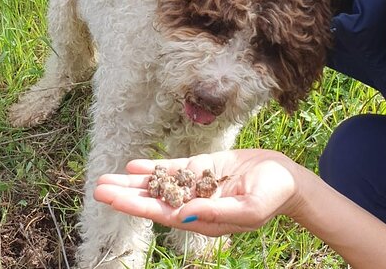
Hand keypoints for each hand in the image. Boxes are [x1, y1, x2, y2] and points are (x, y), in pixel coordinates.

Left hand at [93, 149, 301, 235]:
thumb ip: (216, 213)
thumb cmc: (272, 196)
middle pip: (153, 199)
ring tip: (107, 178)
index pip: (162, 213)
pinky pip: (174, 169)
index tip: (113, 199)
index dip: (135, 205)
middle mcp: (194, 204)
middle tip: (98, 189)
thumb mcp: (248, 209)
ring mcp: (197, 186)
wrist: (287, 177)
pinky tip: (134, 166)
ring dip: (134, 182)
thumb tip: (181, 215)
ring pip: (159, 184)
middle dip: (126, 194)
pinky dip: (154, 168)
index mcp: (202, 219)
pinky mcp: (203, 169)